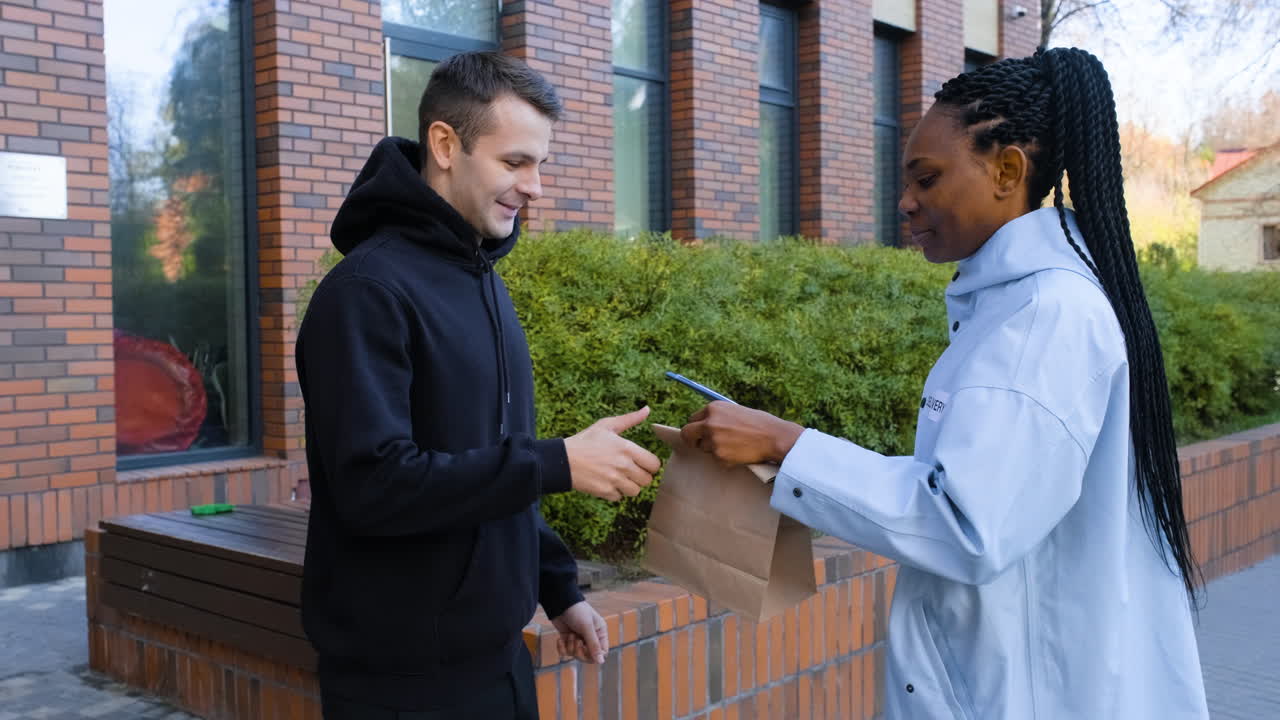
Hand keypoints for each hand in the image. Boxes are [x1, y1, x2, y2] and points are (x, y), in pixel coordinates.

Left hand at [551, 601, 608, 664]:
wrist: (559, 602)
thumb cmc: (577, 611)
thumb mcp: (587, 627)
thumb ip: (593, 645)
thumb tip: (601, 662)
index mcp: (600, 633)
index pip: (602, 652)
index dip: (594, 655)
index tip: (585, 649)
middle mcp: (590, 637)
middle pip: (588, 657)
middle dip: (580, 651)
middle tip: (576, 641)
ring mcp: (579, 639)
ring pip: (576, 655)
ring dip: (570, 647)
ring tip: (570, 635)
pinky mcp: (567, 639)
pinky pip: (565, 652)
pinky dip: (562, 647)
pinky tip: (560, 639)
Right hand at [564, 406, 660, 501]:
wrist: (562, 459)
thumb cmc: (585, 441)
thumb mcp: (606, 425)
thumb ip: (630, 419)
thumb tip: (647, 409)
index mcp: (627, 448)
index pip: (655, 465)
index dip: (649, 465)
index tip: (641, 463)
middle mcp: (623, 465)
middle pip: (647, 480)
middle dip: (640, 476)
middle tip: (629, 471)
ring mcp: (614, 480)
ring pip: (635, 491)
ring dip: (628, 486)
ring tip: (617, 477)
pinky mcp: (604, 491)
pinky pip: (619, 497)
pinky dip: (614, 492)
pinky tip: (606, 482)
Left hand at [680, 401, 803, 465]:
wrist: (775, 438)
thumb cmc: (761, 424)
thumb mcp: (736, 412)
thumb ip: (719, 417)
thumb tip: (704, 426)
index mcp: (714, 408)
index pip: (693, 418)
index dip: (697, 427)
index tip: (699, 432)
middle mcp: (709, 422)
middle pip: (687, 434)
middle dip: (692, 440)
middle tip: (699, 444)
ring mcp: (713, 440)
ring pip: (703, 449)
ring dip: (714, 450)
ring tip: (734, 447)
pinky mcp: (719, 456)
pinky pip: (717, 460)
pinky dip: (726, 460)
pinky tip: (740, 454)